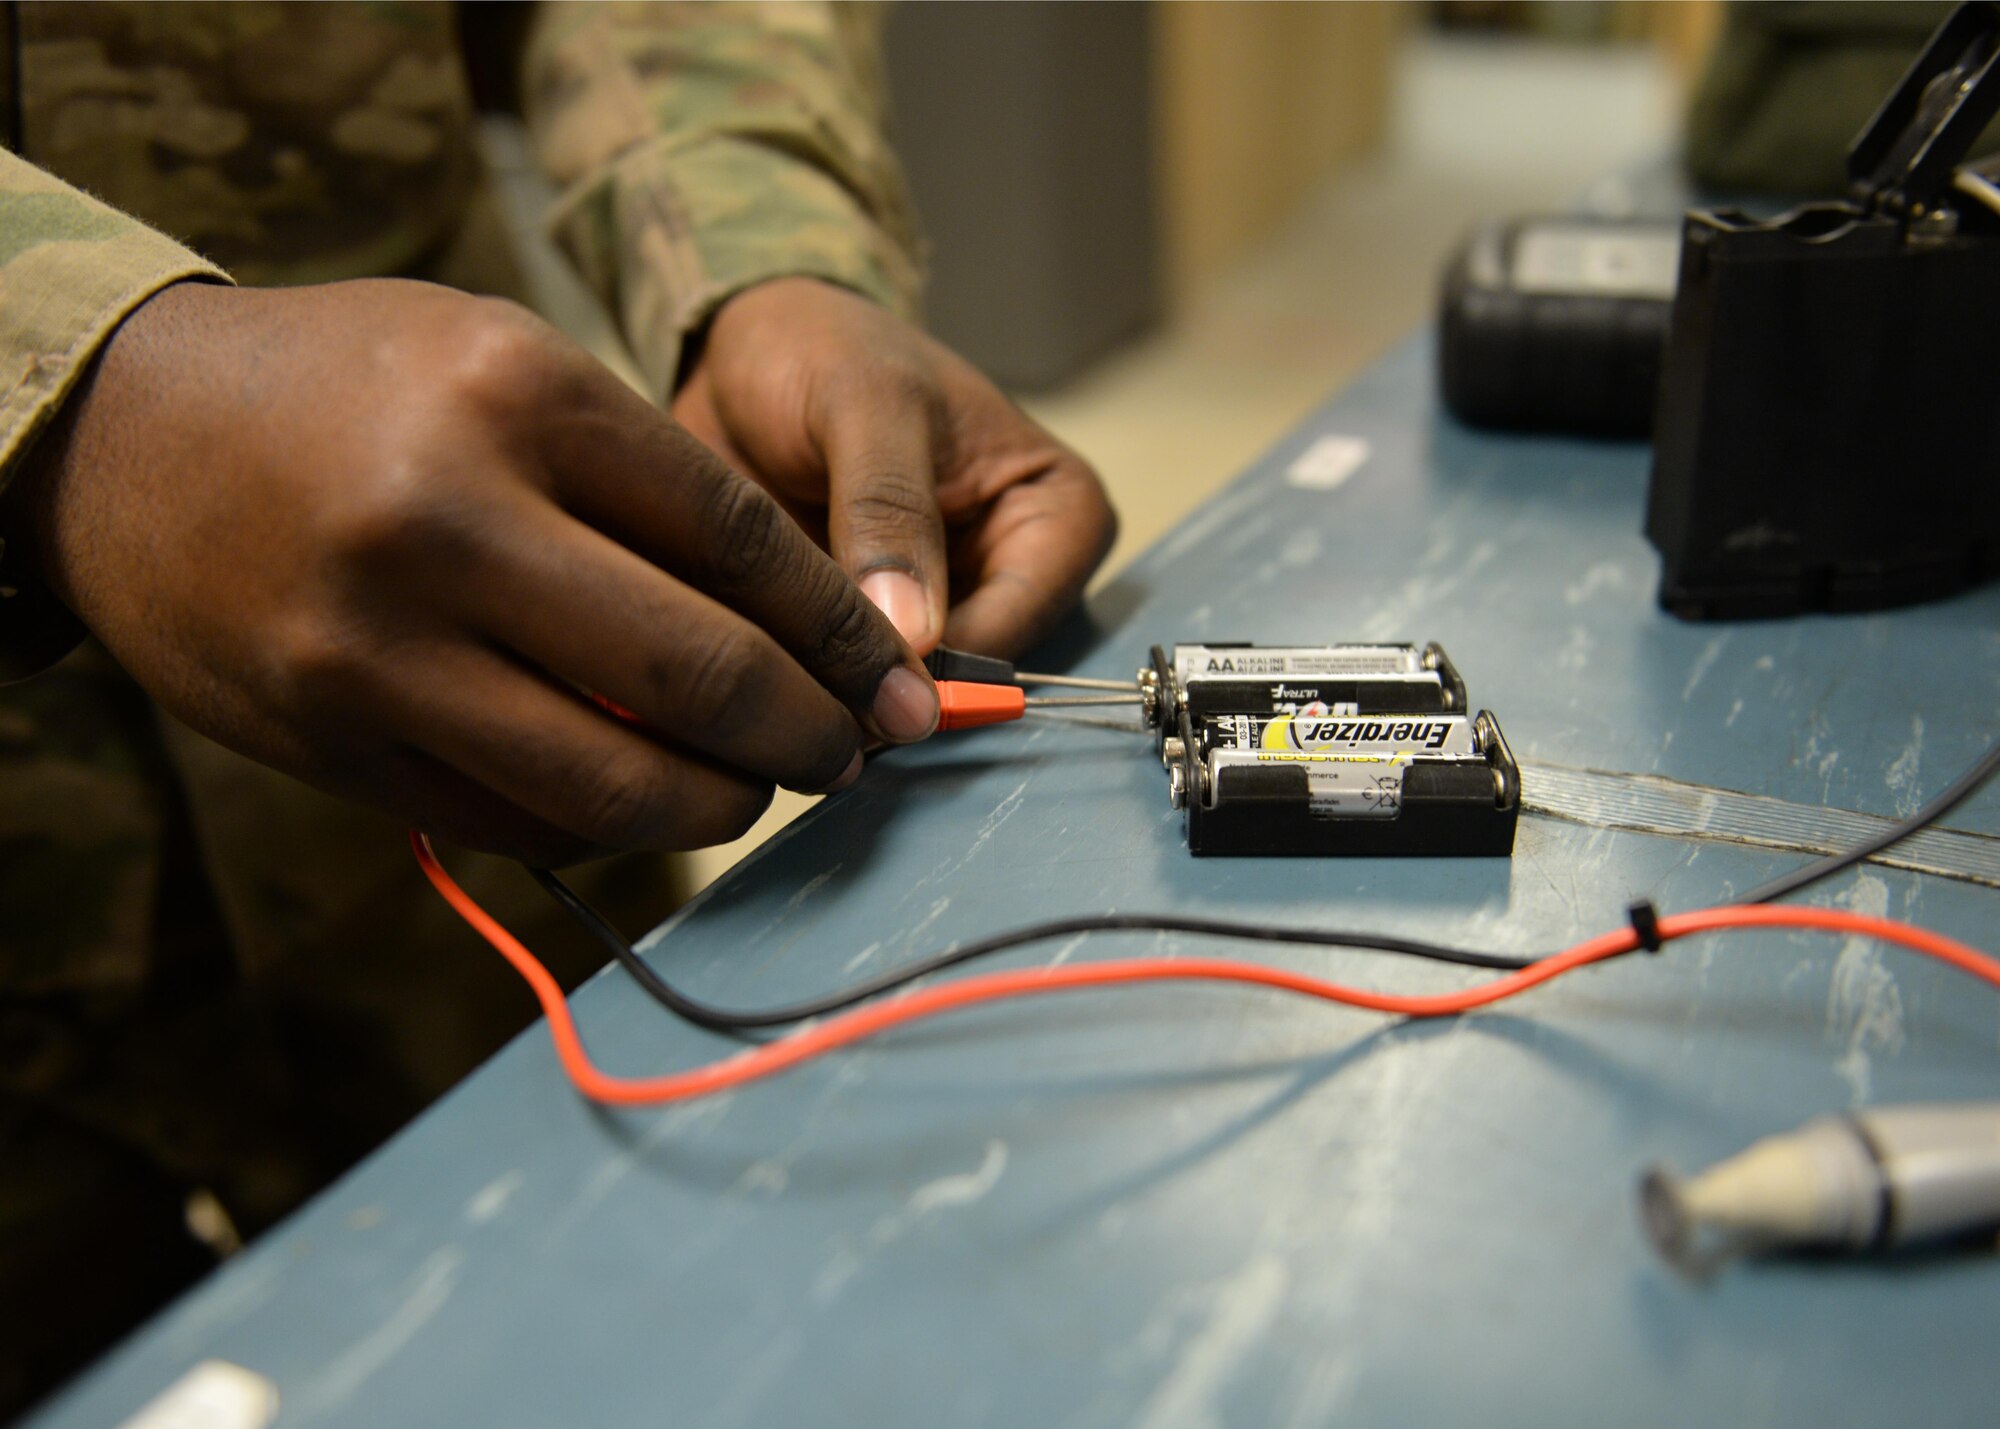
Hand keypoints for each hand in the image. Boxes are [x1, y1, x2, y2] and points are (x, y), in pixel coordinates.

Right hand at [15, 279, 938, 863]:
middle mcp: (446, 520)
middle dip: (806, 734)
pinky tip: (643, 800)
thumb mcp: (507, 367)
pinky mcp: (330, 743)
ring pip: (613, 783)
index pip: (739, 536)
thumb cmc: (352, 387)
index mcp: (517, 396)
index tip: (894, 681)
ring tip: (753, 790)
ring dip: (718, 806)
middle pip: (696, 670)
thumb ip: (642, 483)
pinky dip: (605, 826)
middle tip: (850, 754)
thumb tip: (798, 628)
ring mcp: (376, 647)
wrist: (125, 436)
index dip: (841, 628)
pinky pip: (514, 820)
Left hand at [672, 278, 1115, 658]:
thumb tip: (913, 636)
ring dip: (835, 694)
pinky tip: (750, 665)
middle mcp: (1012, 577)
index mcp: (1056, 517)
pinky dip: (801, 683)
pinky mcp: (873, 633)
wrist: (741, 348)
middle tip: (793, 689)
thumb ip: (889, 509)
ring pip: (903, 693)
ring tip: (761, 668)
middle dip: (881, 688)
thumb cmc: (824, 347)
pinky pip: (846, 685)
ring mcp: (942, 612)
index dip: (937, 669)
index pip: (1015, 629)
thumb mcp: (864, 402)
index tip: (848, 676)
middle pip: (965, 678)